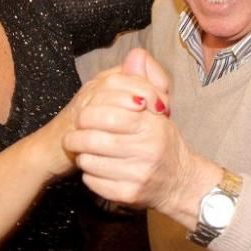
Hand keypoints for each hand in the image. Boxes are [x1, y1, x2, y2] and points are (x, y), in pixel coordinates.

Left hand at [65, 48, 202, 213]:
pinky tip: (96, 168)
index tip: (82, 116)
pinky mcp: (128, 195)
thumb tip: (135, 56)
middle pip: (94, 140)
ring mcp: (138, 175)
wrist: (179, 181)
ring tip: (84, 152)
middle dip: (76, 137)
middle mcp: (147, 150)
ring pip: (90, 162)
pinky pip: (94, 182)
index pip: (110, 115)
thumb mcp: (158, 110)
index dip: (89, 115)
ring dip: (82, 156)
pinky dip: (89, 174)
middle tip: (72, 136)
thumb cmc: (162, 142)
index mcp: (152, 126)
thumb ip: (143, 83)